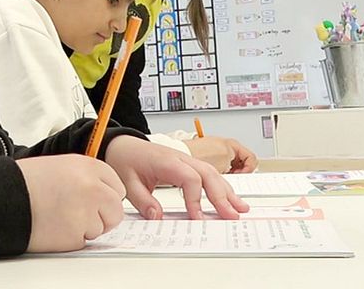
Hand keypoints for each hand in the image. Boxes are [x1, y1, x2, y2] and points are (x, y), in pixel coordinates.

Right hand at [17, 154, 125, 252]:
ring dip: (84, 227)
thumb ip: (88, 177)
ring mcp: (85, 211)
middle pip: (115, 211)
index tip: (95, 200)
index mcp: (89, 166)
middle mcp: (92, 187)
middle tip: (80, 213)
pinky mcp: (75, 234)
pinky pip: (83, 241)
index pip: (117, 188)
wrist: (5, 195)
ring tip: (59, 214)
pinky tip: (54, 225)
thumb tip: (105, 195)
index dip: (105, 196)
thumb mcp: (63, 166)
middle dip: (102, 216)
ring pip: (100, 228)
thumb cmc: (29, 180)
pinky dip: (71, 238)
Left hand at [104, 135, 248, 220]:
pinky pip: (207, 173)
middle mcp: (180, 158)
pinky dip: (221, 185)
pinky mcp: (186, 164)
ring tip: (241, 208)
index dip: (196, 199)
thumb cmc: (125, 160)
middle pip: (207, 173)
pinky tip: (230, 198)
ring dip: (227, 190)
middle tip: (232, 216)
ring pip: (211, 172)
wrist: (122, 145)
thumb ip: (143, 200)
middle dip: (221, 195)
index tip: (197, 218)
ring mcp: (185, 159)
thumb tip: (158, 217)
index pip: (189, 178)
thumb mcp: (127, 182)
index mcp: (166, 161)